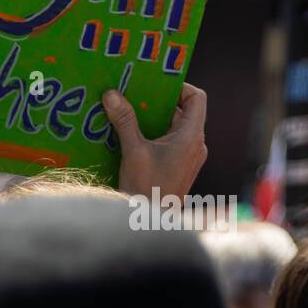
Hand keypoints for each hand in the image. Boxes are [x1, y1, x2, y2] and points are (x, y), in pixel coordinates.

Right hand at [102, 83, 207, 201]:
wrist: (149, 223)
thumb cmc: (147, 187)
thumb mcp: (133, 150)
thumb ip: (125, 120)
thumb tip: (111, 93)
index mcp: (191, 136)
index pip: (197, 98)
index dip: (179, 86)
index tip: (154, 84)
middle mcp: (195, 144)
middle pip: (183, 110)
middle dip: (159, 100)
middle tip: (134, 92)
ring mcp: (188, 156)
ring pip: (174, 126)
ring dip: (153, 117)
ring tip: (129, 109)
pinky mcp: (179, 166)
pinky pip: (169, 140)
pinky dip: (153, 132)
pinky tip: (130, 132)